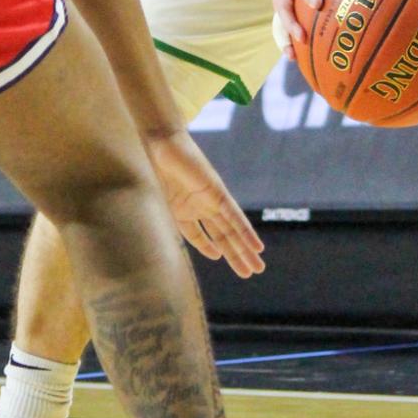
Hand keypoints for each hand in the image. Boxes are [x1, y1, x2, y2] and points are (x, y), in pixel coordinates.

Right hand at [143, 130, 264, 278]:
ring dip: (246, 250)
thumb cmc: (159, 165)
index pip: (200, 234)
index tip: (216, 256)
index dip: (209, 247)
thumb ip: (164, 215)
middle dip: (236, 255)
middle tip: (250, 273)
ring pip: (233, 231)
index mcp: (186, 209)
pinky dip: (246, 232)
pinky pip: (235, 217)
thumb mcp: (162, 199)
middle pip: (223, 236)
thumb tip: (160, 236)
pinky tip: (256, 246)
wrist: (164, 144)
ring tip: (258, 266)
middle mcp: (202, 206)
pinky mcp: (218, 193)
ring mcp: (211, 200)